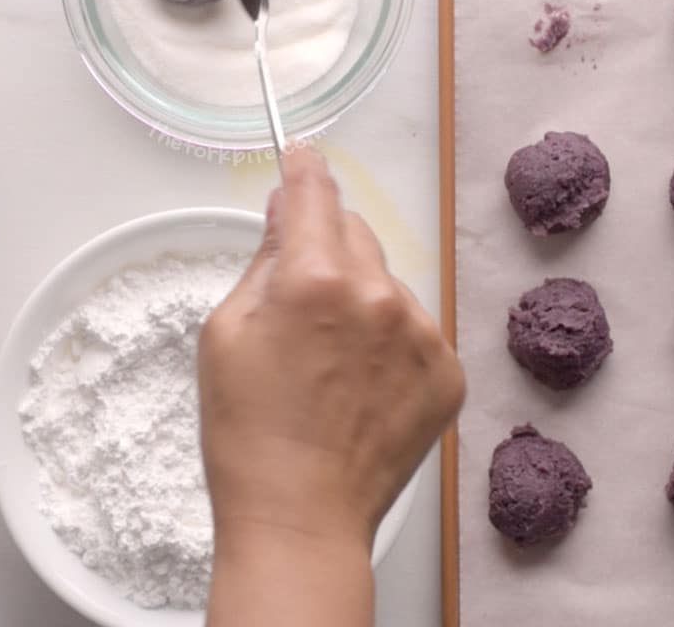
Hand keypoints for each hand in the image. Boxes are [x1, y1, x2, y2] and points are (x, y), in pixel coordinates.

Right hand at [198, 147, 463, 624]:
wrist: (301, 519)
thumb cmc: (250, 436)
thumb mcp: (226, 333)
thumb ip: (263, 261)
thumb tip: (288, 214)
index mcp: (315, 279)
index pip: (315, 193)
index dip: (304, 168)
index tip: (303, 154)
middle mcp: (379, 296)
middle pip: (354, 233)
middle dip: (326, 249)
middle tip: (299, 301)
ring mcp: (422, 334)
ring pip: (387, 282)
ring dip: (361, 299)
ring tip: (330, 363)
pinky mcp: (447, 371)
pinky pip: (416, 327)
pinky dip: (392, 341)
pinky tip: (362, 385)